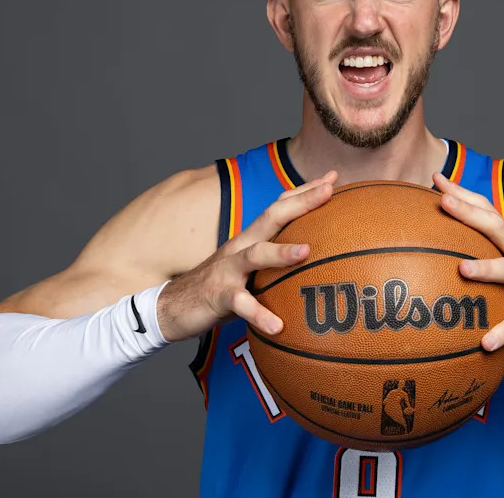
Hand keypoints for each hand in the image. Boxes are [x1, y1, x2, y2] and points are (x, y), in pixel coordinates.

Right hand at [157, 171, 336, 341]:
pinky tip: (278, 326)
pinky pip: (240, 304)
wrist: (170, 306)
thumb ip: (275, 262)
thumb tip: (316, 263)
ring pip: (255, 255)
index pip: (279, 207)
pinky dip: (259, 314)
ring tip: (306, 251)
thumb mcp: (249, 269)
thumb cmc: (220, 286)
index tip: (333, 177)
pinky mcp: (218, 296)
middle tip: (328, 190)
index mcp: (251, 238)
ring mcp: (228, 270)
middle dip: (301, 202)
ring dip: (281, 252)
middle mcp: (240, 247)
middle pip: (272, 217)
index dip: (304, 191)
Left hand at [433, 173, 503, 350]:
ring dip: (486, 268)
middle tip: (442, 200)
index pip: (488, 212)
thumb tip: (456, 262)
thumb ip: (495, 264)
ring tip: (461, 269)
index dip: (463, 195)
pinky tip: (485, 343)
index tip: (436, 178)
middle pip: (496, 227)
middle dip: (468, 212)